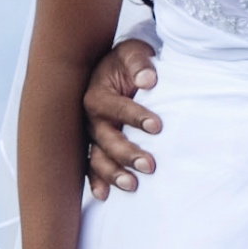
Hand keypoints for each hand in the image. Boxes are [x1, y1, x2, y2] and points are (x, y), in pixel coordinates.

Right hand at [83, 39, 161, 199]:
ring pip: (97, 158)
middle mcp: (89, 119)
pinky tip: (104, 196)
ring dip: (113, 174)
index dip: (136, 117)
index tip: (158, 126)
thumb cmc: (126, 61)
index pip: (117, 108)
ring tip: (133, 186)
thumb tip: (150, 80)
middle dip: (127, 153)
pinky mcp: (93, 146)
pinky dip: (96, 182)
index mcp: (97, 95)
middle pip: (106, 139)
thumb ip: (140, 64)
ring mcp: (90, 135)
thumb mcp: (132, 53)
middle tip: (150, 166)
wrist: (112, 66)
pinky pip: (90, 167)